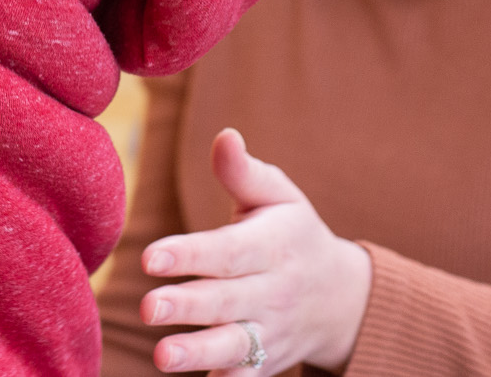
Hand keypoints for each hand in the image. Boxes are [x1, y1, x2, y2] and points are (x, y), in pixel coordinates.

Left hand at [141, 129, 372, 375]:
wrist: (343, 297)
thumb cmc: (292, 233)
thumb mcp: (279, 196)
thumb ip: (244, 172)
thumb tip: (224, 136)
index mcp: (273, 245)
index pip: (229, 251)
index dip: (190, 253)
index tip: (151, 256)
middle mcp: (274, 291)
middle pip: (227, 300)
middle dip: (187, 306)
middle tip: (147, 308)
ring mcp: (272, 331)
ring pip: (234, 345)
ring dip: (198, 353)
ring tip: (162, 356)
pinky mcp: (267, 362)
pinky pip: (247, 375)